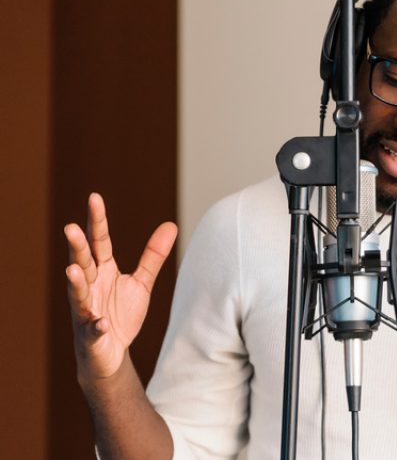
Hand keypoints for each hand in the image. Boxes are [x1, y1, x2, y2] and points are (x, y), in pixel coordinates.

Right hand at [64, 193, 177, 380]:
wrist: (110, 353)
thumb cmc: (120, 314)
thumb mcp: (141, 283)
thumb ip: (153, 256)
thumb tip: (171, 224)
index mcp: (103, 271)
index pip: (99, 242)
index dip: (97, 221)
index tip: (94, 197)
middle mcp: (90, 286)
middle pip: (83, 262)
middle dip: (77, 247)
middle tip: (70, 228)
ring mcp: (86, 310)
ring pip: (79, 294)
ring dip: (76, 282)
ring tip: (72, 269)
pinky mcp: (91, 335)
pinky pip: (92, 329)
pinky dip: (95, 325)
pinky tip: (100, 322)